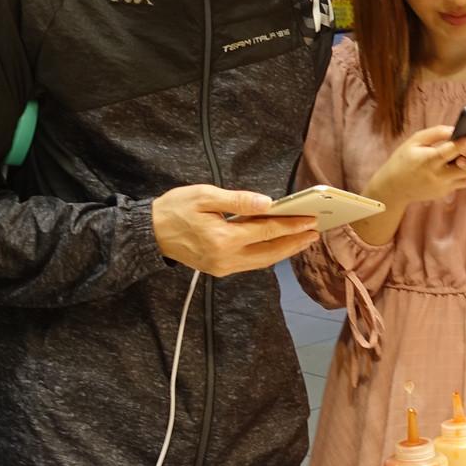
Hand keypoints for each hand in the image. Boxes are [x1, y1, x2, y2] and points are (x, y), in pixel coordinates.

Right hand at [152, 186, 318, 277]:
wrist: (149, 233)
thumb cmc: (175, 209)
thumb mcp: (204, 196)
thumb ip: (238, 201)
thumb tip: (267, 202)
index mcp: (223, 239)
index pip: (266, 231)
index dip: (291, 224)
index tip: (310, 218)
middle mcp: (226, 258)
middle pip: (270, 252)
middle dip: (294, 242)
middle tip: (315, 231)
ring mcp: (223, 267)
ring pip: (263, 261)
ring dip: (285, 250)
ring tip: (303, 239)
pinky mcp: (220, 269)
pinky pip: (252, 263)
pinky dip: (269, 254)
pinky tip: (279, 245)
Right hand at [362, 126, 465, 211]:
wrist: (395, 188)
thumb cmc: (403, 160)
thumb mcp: (414, 142)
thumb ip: (435, 134)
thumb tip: (454, 129)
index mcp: (428, 160)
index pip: (448, 152)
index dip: (461, 145)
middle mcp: (438, 176)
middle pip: (464, 168)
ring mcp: (443, 187)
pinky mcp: (446, 193)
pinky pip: (463, 183)